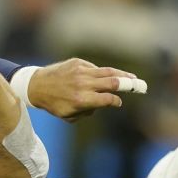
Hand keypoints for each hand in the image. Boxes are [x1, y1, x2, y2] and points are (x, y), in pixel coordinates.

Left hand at [29, 58, 146, 122]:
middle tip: (140, 86)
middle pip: (112, 82)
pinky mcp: (78, 62)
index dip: (116, 101)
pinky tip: (110, 76)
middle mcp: (83, 84)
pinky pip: (95, 68)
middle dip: (128, 85)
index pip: (108, 99)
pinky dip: (103, 73)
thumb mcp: (70, 115)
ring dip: (123, 75)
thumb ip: (89, 111)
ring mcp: (81, 71)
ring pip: (107, 72)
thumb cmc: (55, 104)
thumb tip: (104, 102)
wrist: (37, 85)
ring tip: (133, 79)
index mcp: (82, 99)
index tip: (119, 103)